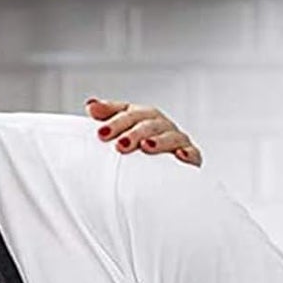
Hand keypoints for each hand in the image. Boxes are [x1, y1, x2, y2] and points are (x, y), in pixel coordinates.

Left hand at [86, 97, 201, 165]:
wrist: (159, 178)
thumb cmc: (136, 154)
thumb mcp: (120, 136)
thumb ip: (107, 119)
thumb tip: (91, 105)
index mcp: (141, 119)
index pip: (128, 113)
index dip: (116, 121)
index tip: (100, 134)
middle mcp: (159, 126)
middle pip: (148, 123)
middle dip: (134, 132)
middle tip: (119, 145)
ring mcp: (176, 140)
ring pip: (169, 136)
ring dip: (158, 141)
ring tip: (145, 146)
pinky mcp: (190, 157)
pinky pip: (191, 154)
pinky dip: (187, 154)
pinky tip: (179, 156)